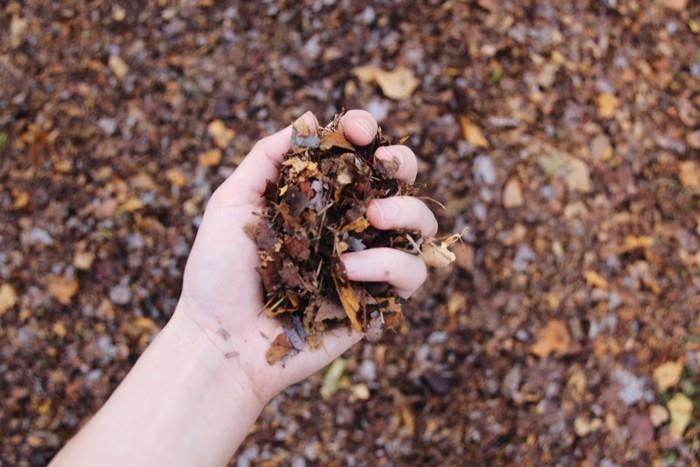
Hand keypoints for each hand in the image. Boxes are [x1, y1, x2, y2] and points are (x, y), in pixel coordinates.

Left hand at [173, 109, 436, 403]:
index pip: (357, 155)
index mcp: (318, 197)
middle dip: (402, 162)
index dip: (367, 132)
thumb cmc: (217, 273)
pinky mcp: (376, 300)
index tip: (358, 129)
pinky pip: (412, 274)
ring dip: (407, 210)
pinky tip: (349, 269)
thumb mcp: (231, 203)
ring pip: (421, 226)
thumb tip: (310, 116)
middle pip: (400, 181)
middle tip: (383, 164)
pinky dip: (389, 264)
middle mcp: (348, 225)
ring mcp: (366, 262)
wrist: (219, 341)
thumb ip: (267, 158)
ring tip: (373, 217)